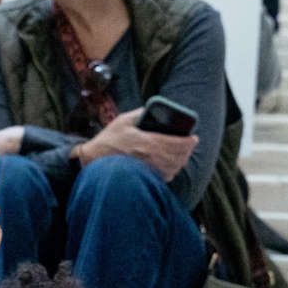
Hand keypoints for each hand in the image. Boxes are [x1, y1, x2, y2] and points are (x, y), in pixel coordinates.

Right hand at [79, 108, 198, 181]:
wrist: (93, 160)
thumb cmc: (108, 140)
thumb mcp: (122, 121)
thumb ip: (139, 114)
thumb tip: (151, 109)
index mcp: (148, 142)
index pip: (178, 143)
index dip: (189, 141)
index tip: (194, 137)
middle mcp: (151, 158)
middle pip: (180, 156)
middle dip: (187, 150)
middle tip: (189, 144)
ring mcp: (148, 170)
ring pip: (175, 167)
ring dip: (181, 160)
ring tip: (182, 153)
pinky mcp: (144, 178)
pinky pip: (165, 176)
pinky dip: (172, 170)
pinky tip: (170, 165)